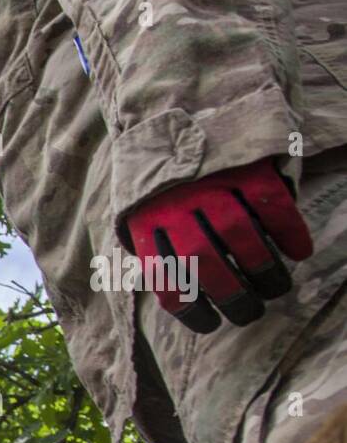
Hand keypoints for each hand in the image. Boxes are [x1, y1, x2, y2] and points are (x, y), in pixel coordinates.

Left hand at [124, 158, 312, 332]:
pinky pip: (270, 203)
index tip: (212, 323)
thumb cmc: (165, 186)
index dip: (189, 310)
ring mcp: (209, 182)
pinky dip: (289, 231)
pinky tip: (300, 252)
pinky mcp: (241, 164)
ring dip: (264, 270)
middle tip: (251, 313)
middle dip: (233, 296)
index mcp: (144, 223)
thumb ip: (159, 251)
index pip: (163, 279)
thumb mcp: (145, 216)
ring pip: (239, 234)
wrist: (179, 118)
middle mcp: (173, 204)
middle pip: (204, 261)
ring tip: (277, 287)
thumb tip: (186, 297)